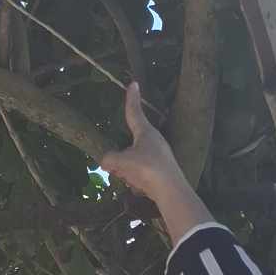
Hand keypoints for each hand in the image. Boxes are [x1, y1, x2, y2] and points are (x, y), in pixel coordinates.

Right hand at [100, 82, 185, 201]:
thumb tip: (105, 160)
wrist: (170, 191)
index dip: (132, 99)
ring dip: (126, 170)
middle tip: (119, 168)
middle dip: (121, 158)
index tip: (134, 83)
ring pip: (132, 160)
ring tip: (131, 178)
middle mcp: (154, 141)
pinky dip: (135, 179)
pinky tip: (139, 187)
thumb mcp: (122, 162)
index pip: (134, 112)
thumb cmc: (148, 169)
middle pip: (128, 144)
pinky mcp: (159, 170)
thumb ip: (109, 159)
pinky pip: (139, 172)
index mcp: (146, 132)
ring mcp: (157, 156)